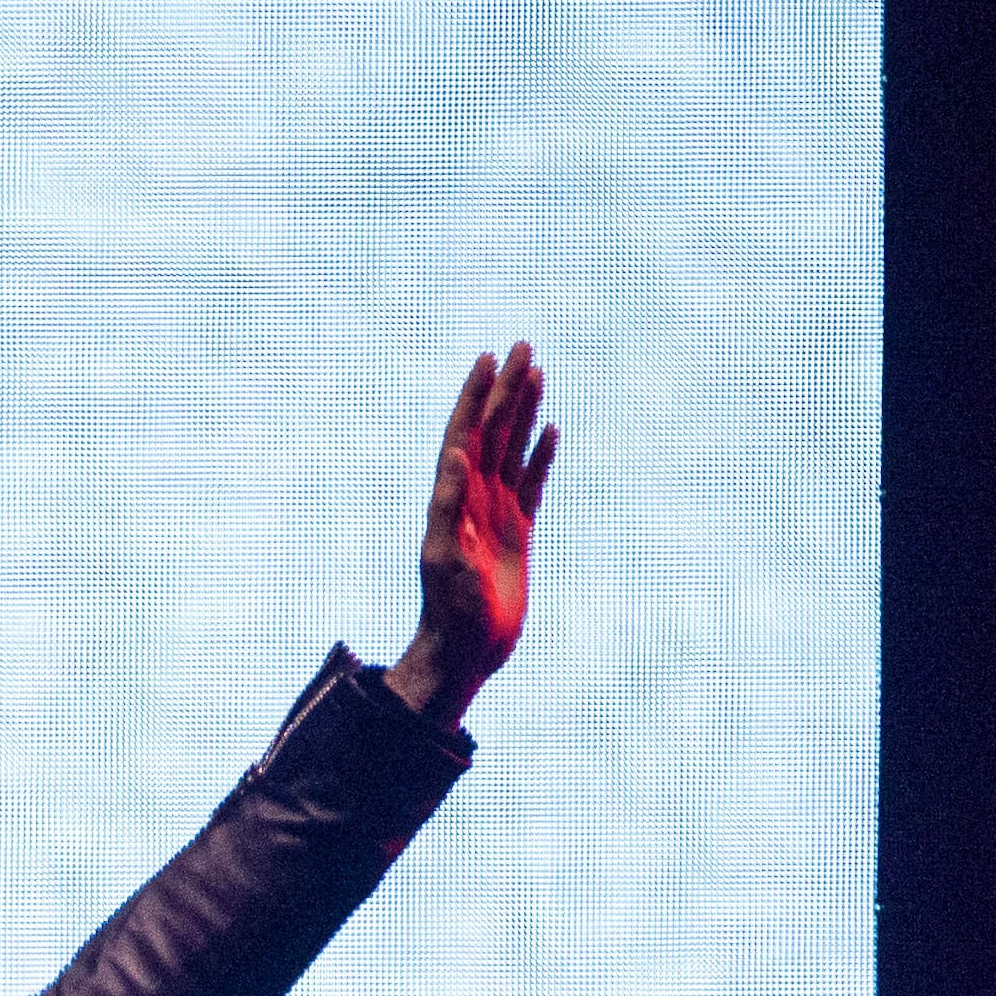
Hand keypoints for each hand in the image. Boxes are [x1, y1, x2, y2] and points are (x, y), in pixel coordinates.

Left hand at [388, 341, 556, 725]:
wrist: (464, 651)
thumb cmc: (450, 611)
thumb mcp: (445, 558)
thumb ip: (448, 507)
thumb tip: (455, 454)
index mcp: (453, 499)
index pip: (464, 434)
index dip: (475, 396)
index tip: (489, 358)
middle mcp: (472, 499)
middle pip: (492, 431)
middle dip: (505, 389)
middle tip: (523, 345)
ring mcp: (495, 514)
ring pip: (512, 450)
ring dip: (523, 411)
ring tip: (537, 372)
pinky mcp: (516, 533)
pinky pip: (530, 484)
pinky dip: (539, 457)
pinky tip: (549, 431)